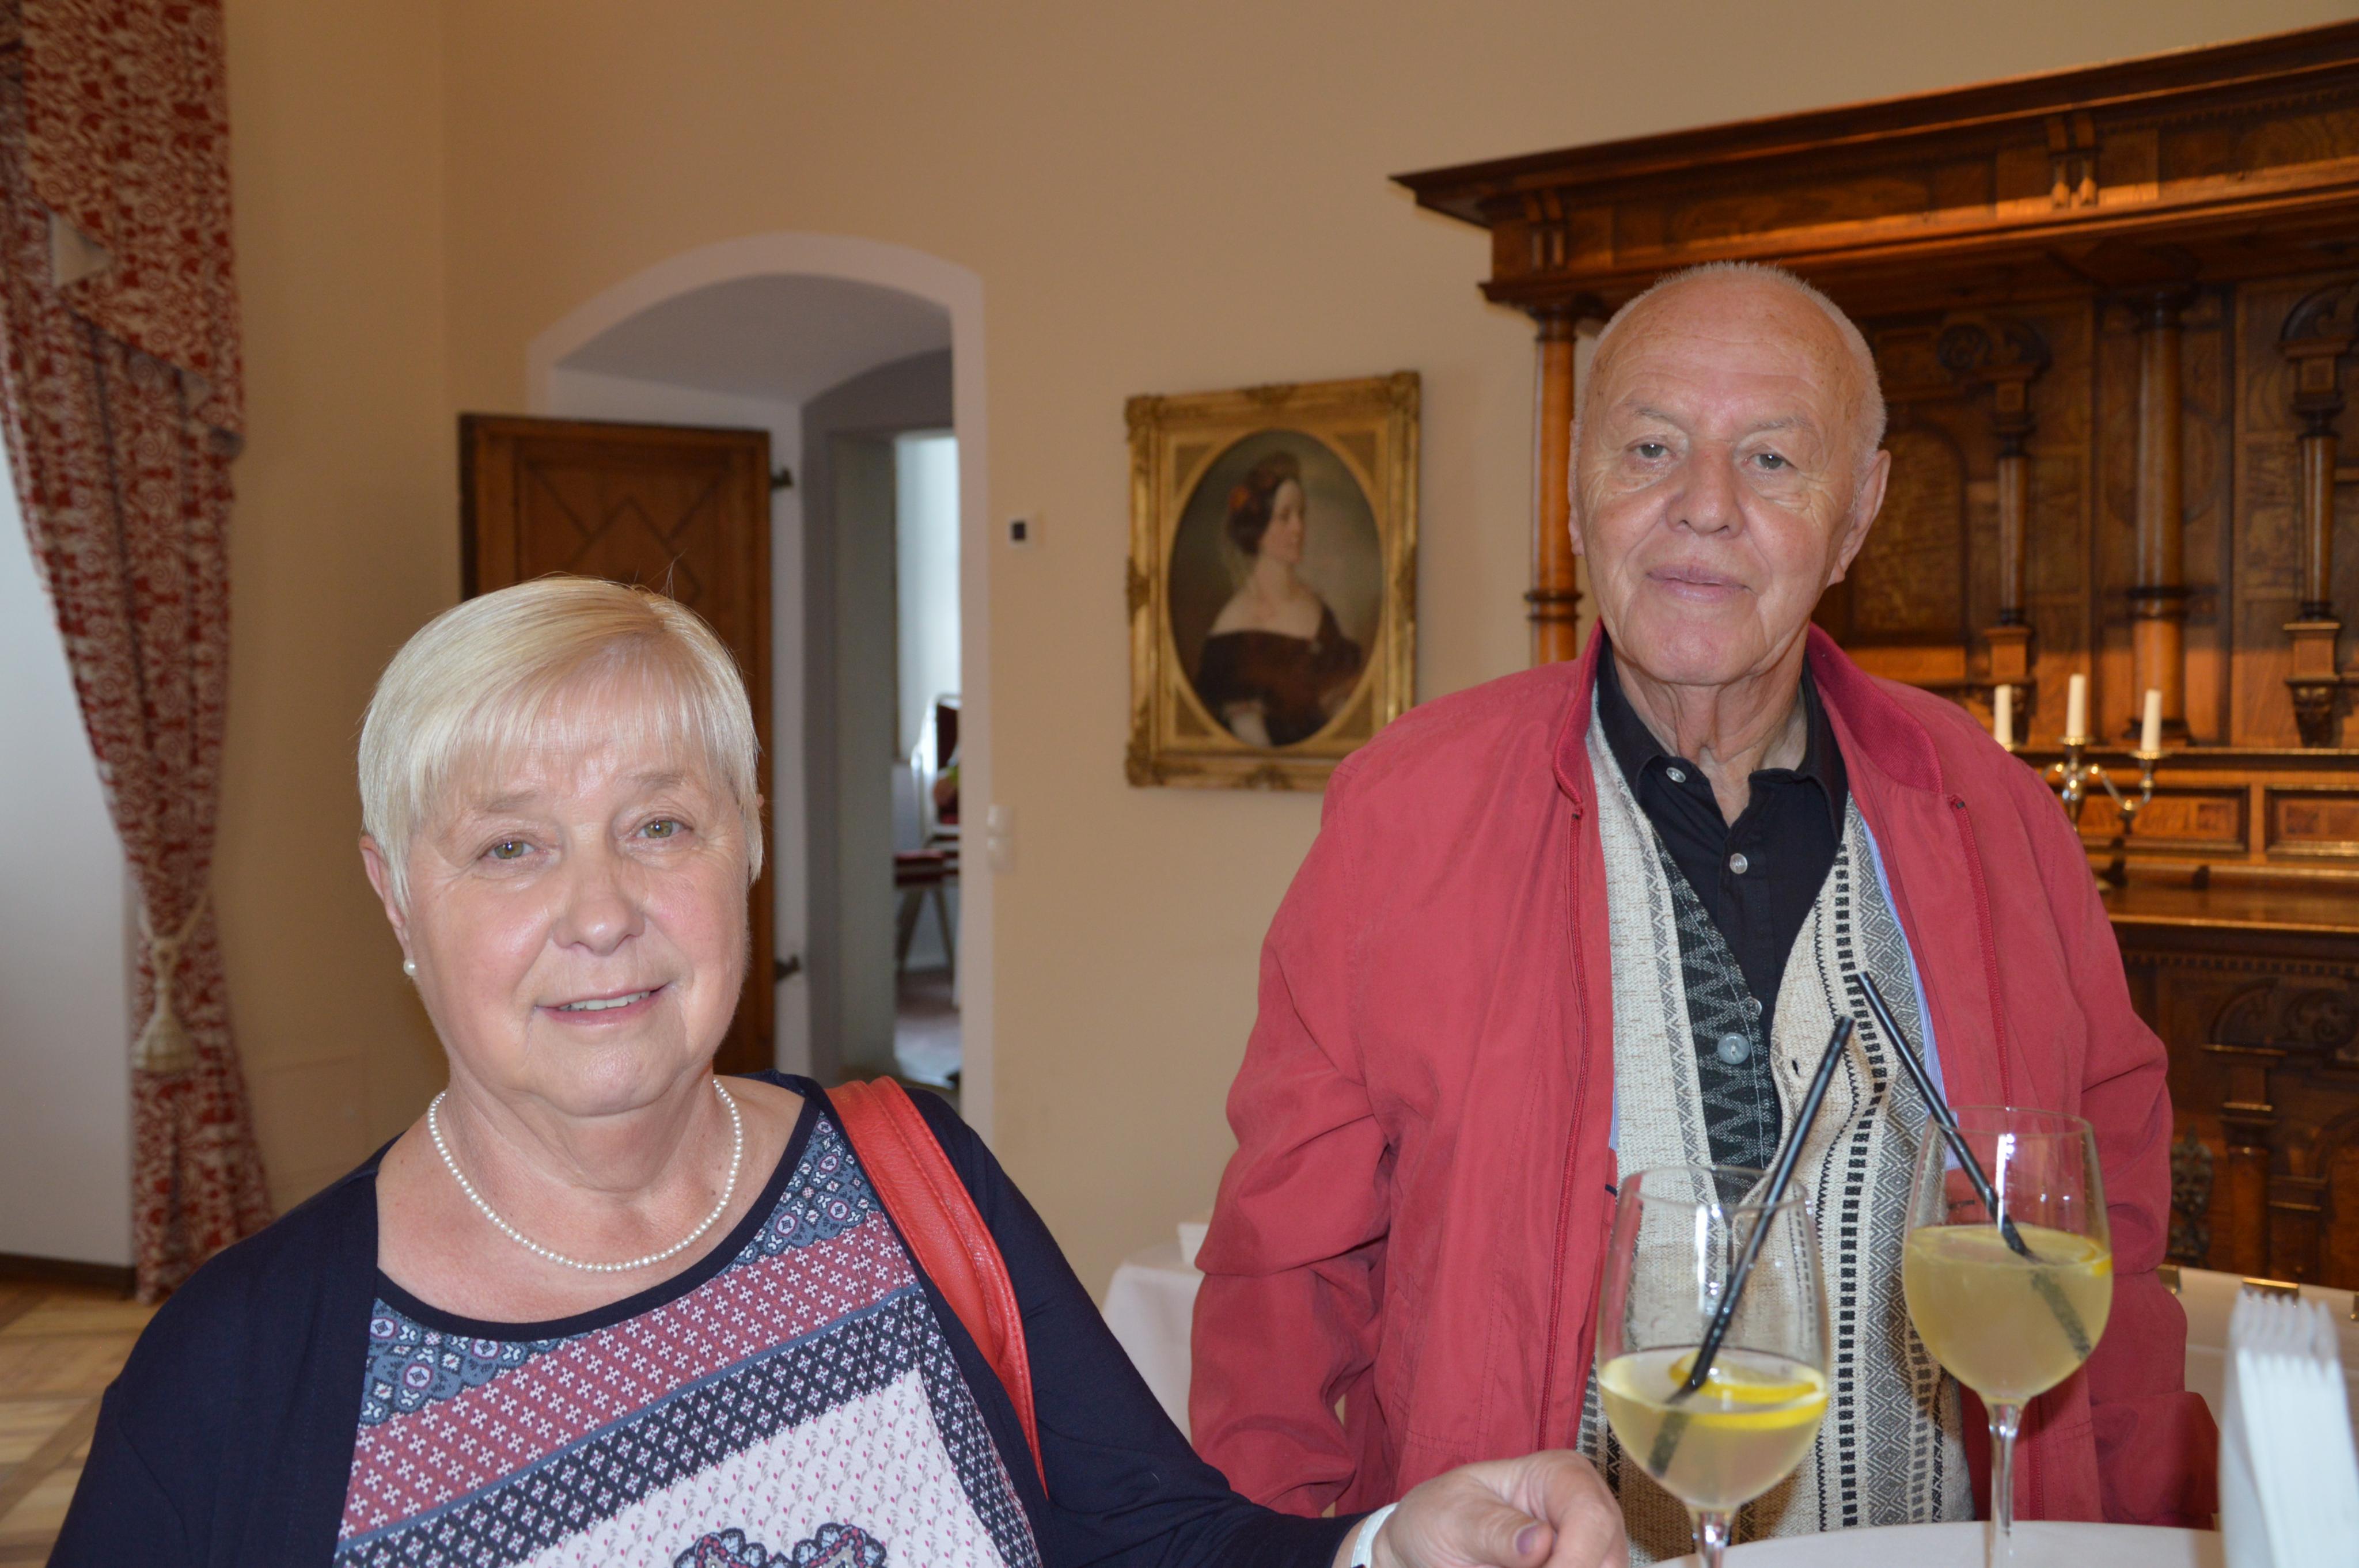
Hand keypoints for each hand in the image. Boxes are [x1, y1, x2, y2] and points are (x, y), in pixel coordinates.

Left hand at [1348, 1451, 1625, 1567]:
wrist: (1430, 1544)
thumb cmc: (1442, 1517)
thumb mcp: (1455, 1517)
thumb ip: (1495, 1529)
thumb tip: (1541, 1542)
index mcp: (1560, 1474)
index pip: (1591, 1517)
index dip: (1573, 1560)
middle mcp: (1588, 1510)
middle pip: (1608, 1558)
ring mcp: (1591, 1547)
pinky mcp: (1584, 1567)